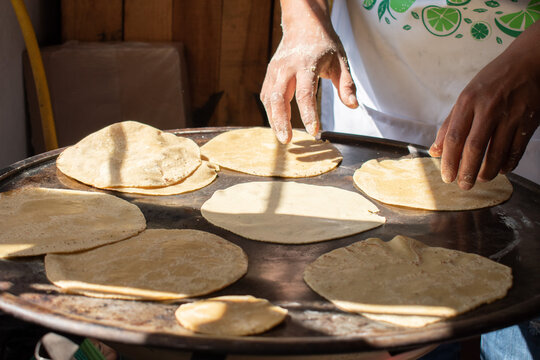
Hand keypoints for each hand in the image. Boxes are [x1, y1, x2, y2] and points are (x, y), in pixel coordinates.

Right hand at [260, 0, 357, 143]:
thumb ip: (346, 84)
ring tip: (283, 137)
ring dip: (274, 120)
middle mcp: (287, 68)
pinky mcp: (270, 74)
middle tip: (287, 140)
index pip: (305, 94)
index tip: (314, 131)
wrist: (304, 24)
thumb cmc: (324, 45)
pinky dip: (270, 112)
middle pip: (278, 98)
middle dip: (281, 121)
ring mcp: (275, 70)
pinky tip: (278, 124)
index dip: (308, 114)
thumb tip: (353, 106)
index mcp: (306, 64)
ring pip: (269, 99)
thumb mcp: (341, 61)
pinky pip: (266, 96)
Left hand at [430, 21, 539, 189]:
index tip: (446, 177)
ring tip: (480, 179)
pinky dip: (508, 163)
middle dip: (467, 172)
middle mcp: (488, 108)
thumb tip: (435, 151)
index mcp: (468, 101)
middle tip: (463, 185)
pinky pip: (516, 149)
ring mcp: (510, 115)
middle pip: (474, 148)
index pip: (454, 137)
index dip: (448, 161)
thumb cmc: (493, 80)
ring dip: (487, 171)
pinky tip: (501, 170)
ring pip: (497, 152)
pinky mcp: (528, 121)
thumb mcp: (466, 96)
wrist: (529, 62)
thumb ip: (449, 124)